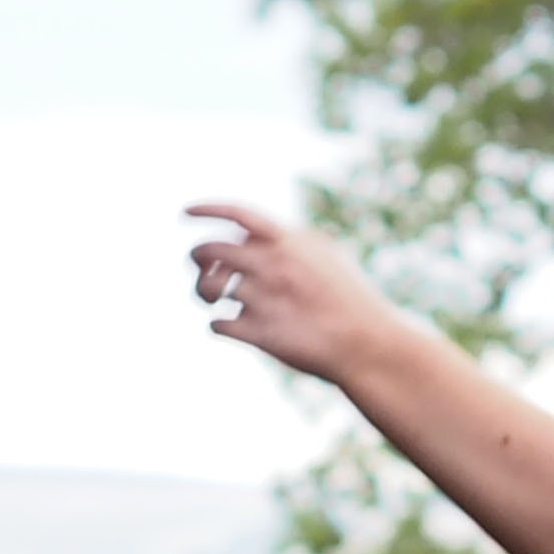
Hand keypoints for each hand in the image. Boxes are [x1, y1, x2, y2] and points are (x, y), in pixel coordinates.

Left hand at [187, 201, 408, 386]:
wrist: (368, 344)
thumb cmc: (353, 300)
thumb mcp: (327, 256)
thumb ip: (293, 241)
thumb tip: (264, 234)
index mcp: (289, 242)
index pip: (237, 214)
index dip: (207, 209)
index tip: (185, 213)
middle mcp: (271, 265)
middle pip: (210, 250)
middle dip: (198, 258)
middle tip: (205, 270)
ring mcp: (264, 299)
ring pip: (209, 288)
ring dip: (204, 292)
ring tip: (214, 299)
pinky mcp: (260, 333)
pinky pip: (218, 324)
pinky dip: (218, 324)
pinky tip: (229, 326)